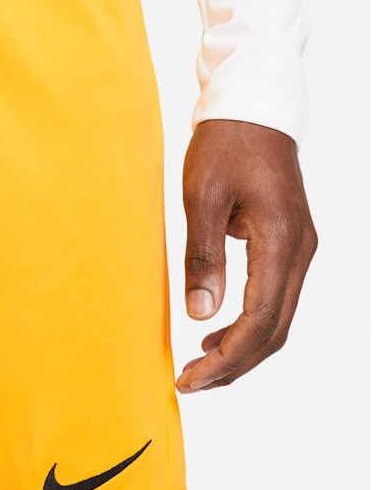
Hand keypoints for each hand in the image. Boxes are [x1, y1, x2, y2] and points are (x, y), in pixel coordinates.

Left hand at [177, 118, 317, 391]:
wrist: (253, 108)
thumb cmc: (225, 145)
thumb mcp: (202, 197)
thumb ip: (202, 257)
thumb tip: (199, 313)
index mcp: (280, 242)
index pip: (258, 322)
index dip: (226, 358)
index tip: (190, 377)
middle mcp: (299, 251)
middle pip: (273, 331)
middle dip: (233, 364)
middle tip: (190, 382)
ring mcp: (299, 249)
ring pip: (277, 319)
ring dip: (242, 348)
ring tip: (198, 364)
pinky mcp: (290, 244)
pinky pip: (275, 298)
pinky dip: (248, 324)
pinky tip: (214, 330)